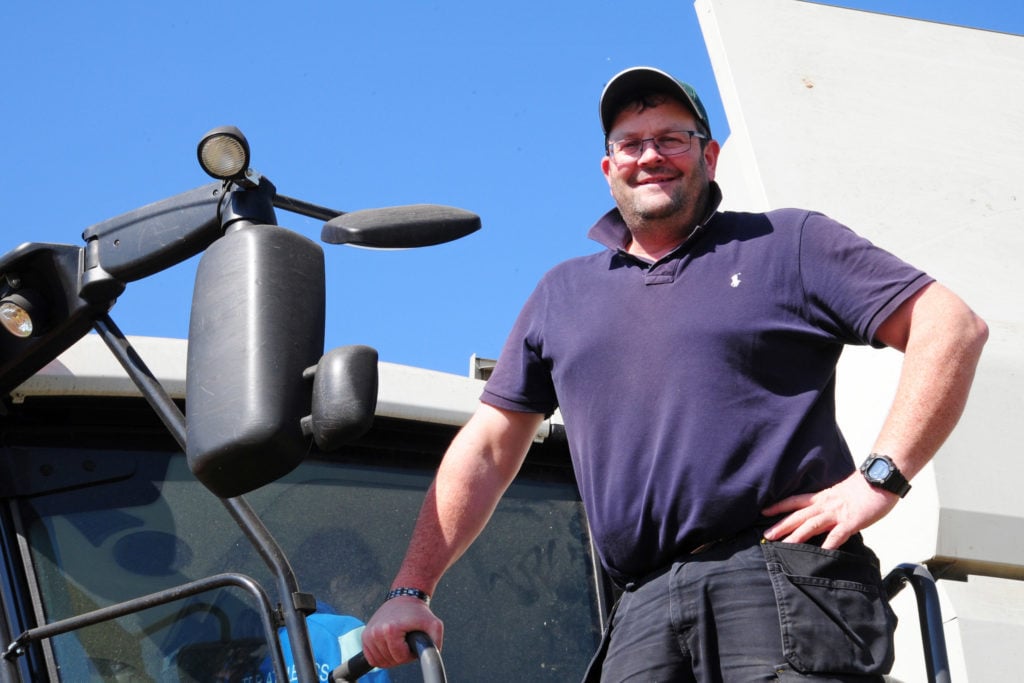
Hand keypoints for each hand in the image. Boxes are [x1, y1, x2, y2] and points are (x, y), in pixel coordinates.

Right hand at [361, 597, 443, 668]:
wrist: (404, 598)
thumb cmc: (417, 612)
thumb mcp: (434, 624)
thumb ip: (436, 641)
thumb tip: (431, 655)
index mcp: (390, 629)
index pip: (400, 657)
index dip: (410, 655)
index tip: (412, 643)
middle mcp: (376, 632)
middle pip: (389, 660)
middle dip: (401, 656)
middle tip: (406, 643)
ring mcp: (369, 634)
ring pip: (380, 661)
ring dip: (391, 657)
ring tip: (399, 644)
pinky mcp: (365, 636)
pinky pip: (371, 658)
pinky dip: (381, 657)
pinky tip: (390, 647)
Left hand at [761, 471, 899, 549]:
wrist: (881, 480)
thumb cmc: (864, 488)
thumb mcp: (839, 494)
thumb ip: (829, 504)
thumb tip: (822, 516)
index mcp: (822, 497)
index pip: (795, 501)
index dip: (779, 506)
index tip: (764, 512)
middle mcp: (825, 504)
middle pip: (798, 515)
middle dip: (781, 525)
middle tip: (766, 535)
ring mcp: (837, 513)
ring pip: (812, 525)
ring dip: (796, 536)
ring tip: (784, 546)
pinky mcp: (851, 521)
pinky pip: (838, 535)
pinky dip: (829, 545)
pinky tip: (821, 554)